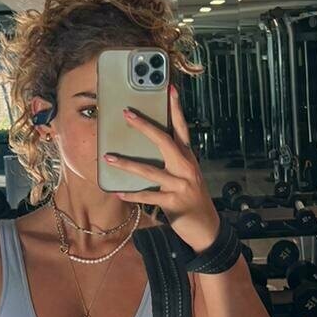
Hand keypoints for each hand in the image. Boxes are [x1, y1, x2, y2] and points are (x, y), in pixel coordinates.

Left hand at [103, 83, 220, 253]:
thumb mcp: (187, 175)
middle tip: (127, 113)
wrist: (208, 228)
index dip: (176, 108)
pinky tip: (118, 192)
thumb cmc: (192, 198)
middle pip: (164, 141)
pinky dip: (133, 194)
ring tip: (108, 158)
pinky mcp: (173, 203)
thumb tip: (150, 145)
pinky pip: (148, 197)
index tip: (169, 88)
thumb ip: (173, 160)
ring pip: (150, 171)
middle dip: (145, 126)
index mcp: (188, 157)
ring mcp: (180, 185)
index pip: (181, 128)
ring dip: (127, 164)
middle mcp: (186, 167)